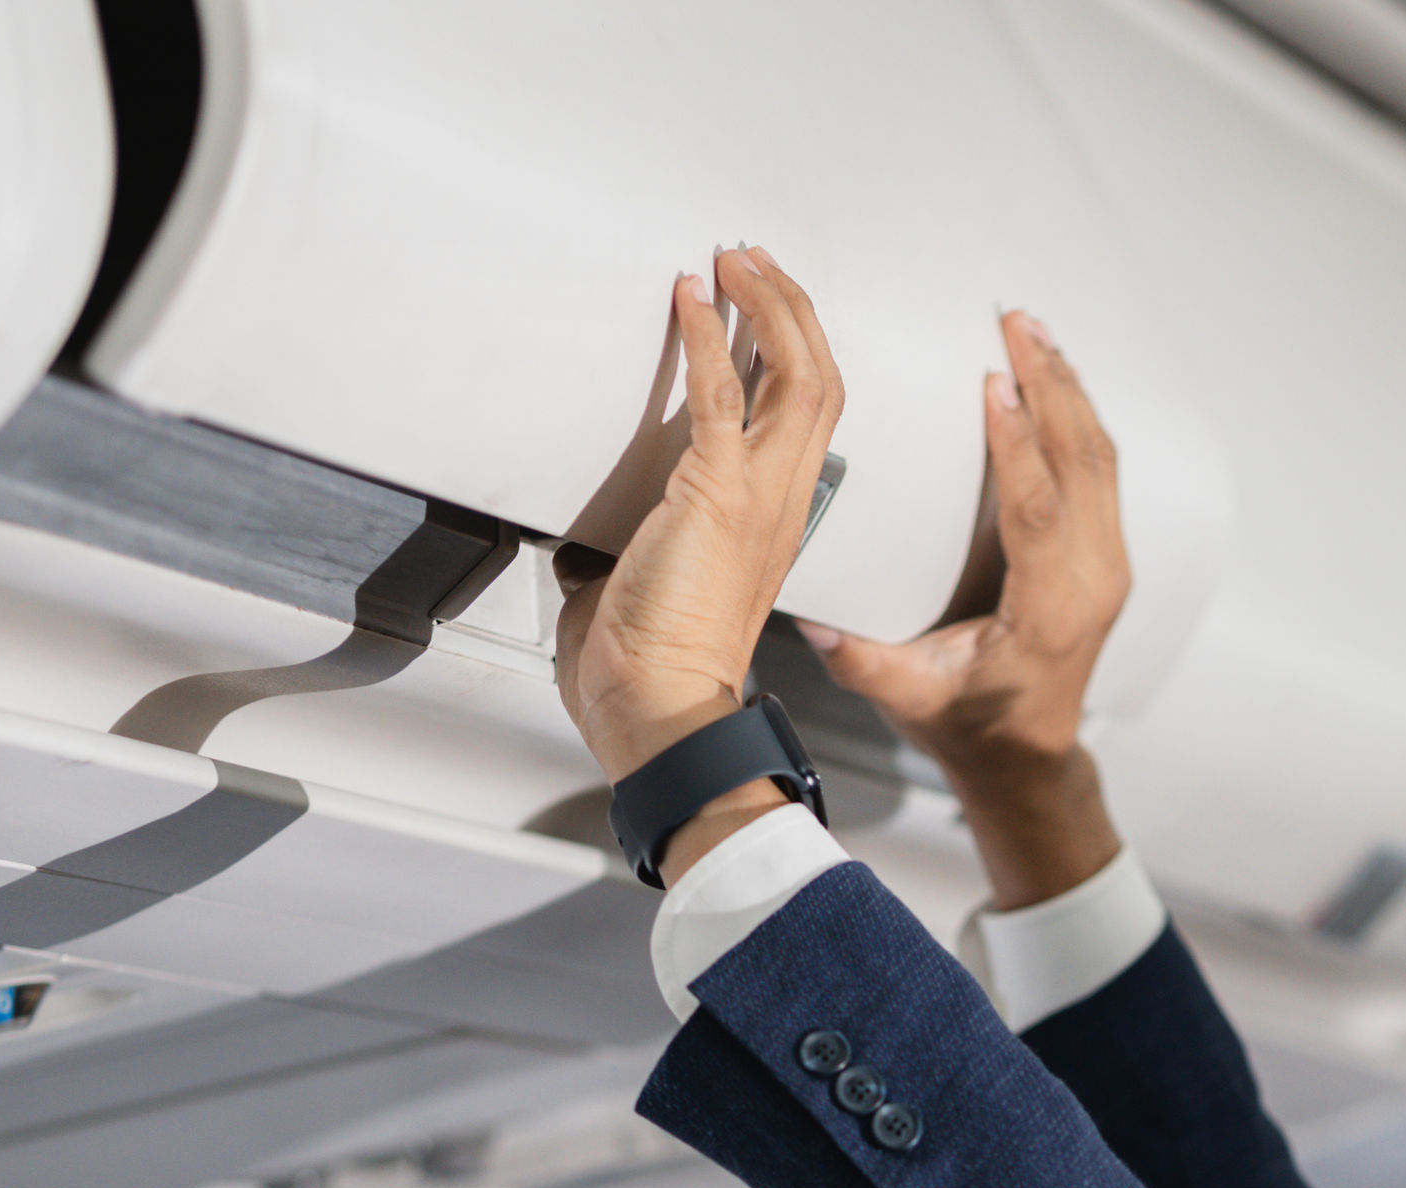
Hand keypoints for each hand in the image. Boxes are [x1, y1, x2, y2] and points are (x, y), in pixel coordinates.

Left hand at [554, 247, 846, 818]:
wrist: (662, 710)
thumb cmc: (655, 671)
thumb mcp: (642, 591)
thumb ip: (629, 557)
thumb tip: (586, 550)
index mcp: (775, 520)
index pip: (808, 417)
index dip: (792, 351)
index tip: (763, 308)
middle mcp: (782, 500)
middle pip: (819, 377)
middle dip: (790, 307)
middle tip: (754, 261)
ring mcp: (759, 495)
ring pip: (796, 373)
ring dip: (767, 305)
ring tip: (736, 260)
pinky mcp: (716, 493)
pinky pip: (722, 394)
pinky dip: (707, 336)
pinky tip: (690, 297)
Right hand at [804, 311, 1129, 910]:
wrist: (1029, 759)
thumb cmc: (968, 728)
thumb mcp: (909, 700)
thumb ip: (861, 662)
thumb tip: (809, 622)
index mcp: (1048, 614)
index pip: (1038, 514)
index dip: (1019, 446)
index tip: (996, 384)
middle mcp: (1092, 582)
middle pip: (1081, 465)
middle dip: (1052, 386)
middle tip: (1018, 324)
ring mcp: (1108, 566)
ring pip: (1099, 458)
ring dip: (1068, 389)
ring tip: (1032, 330)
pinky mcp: (1106, 555)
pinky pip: (1100, 471)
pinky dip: (1077, 416)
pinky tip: (1052, 376)